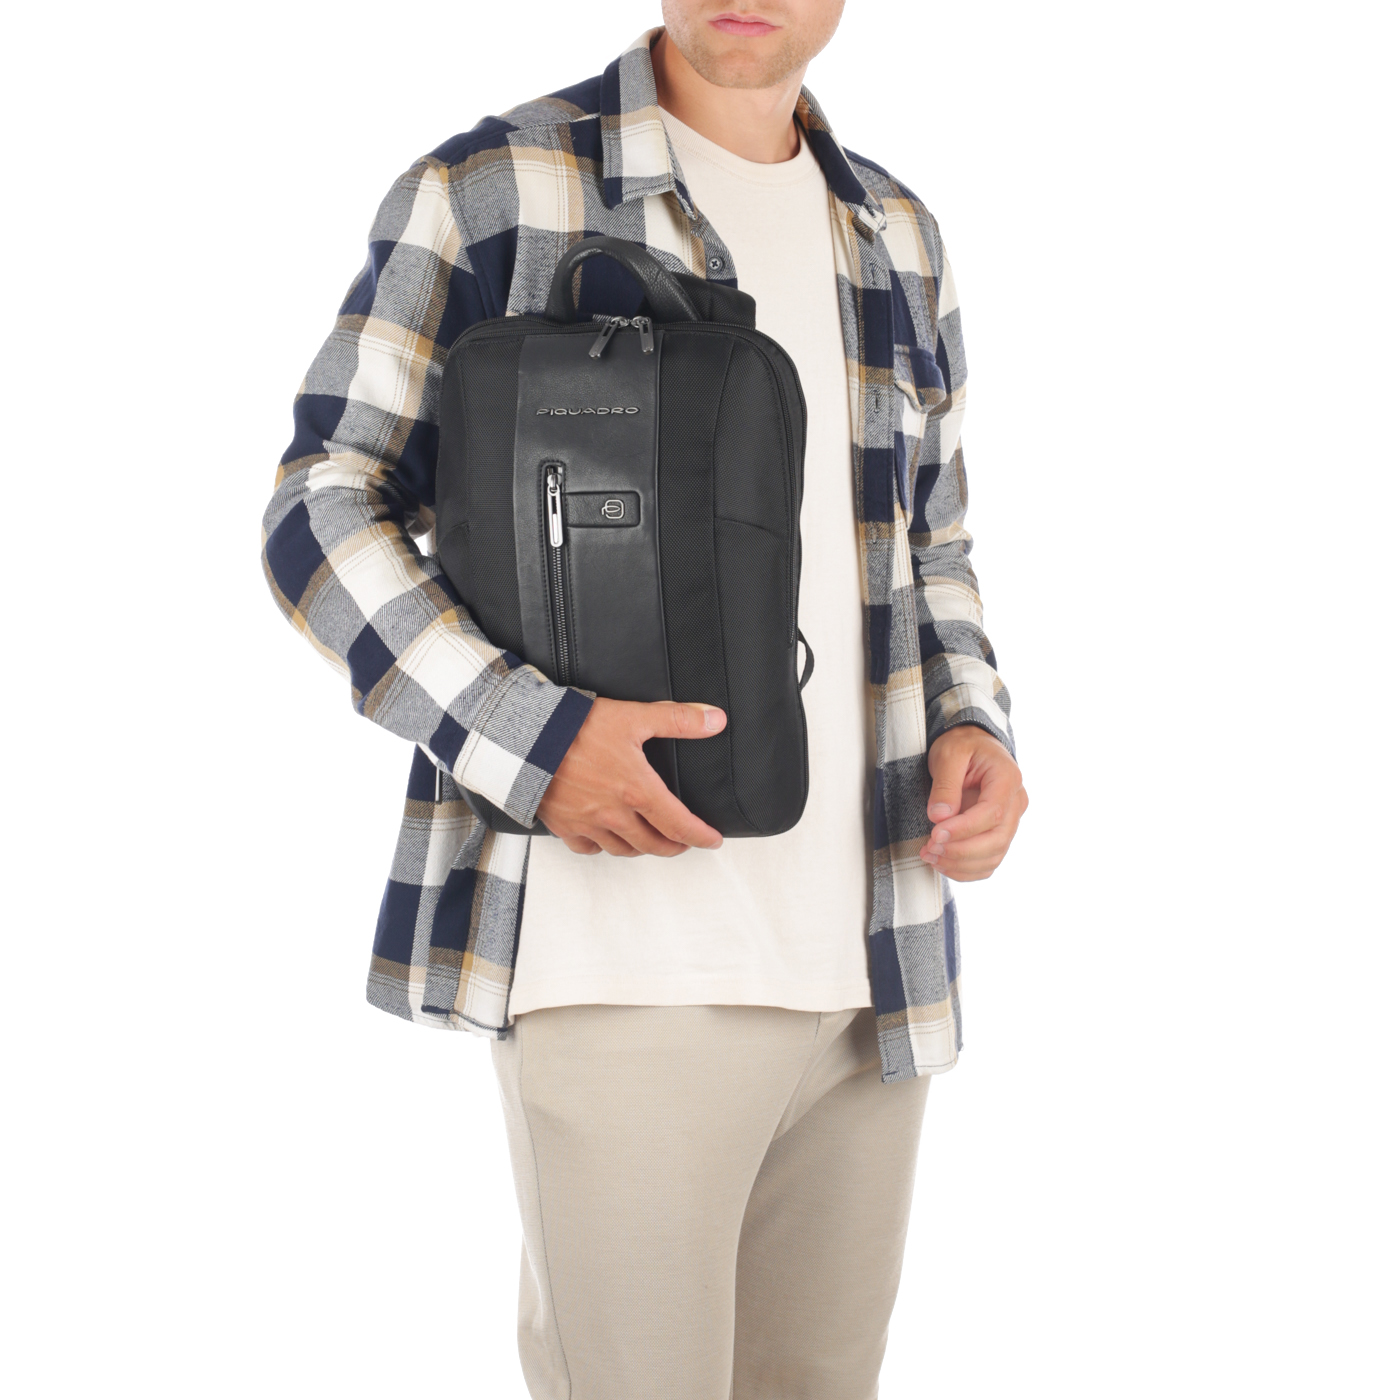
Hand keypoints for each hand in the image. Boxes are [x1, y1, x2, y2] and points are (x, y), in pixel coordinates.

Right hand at [535, 698, 727, 856]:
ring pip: (623, 850)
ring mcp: (588, 824)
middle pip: (654, 844)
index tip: (712, 841)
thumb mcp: (633, 717)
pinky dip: (602, 846)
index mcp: (638, 791)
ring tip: (650, 840)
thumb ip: (678, 720)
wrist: (523, 740)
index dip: (700, 836)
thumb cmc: (575, 727)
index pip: (680, 825)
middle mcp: (615, 814)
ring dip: (642, 848)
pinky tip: (607, 838)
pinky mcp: (563, 825)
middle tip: (684, 842)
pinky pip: (588, 848)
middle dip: (674, 846)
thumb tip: (714, 720)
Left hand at [919, 724, 1026, 880]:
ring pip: (994, 855)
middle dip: (960, 851)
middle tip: (929, 848)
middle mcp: (1015, 802)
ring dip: (960, 864)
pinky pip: (988, 861)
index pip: (992, 813)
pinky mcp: (999, 833)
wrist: (972, 745)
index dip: (964, 829)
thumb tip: (940, 817)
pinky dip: (966, 870)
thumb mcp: (949, 754)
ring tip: (930, 855)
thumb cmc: (963, 745)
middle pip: (997, 840)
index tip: (936, 834)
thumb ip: (945, 785)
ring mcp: (1010, 820)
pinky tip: (942, 863)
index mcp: (1007, 778)